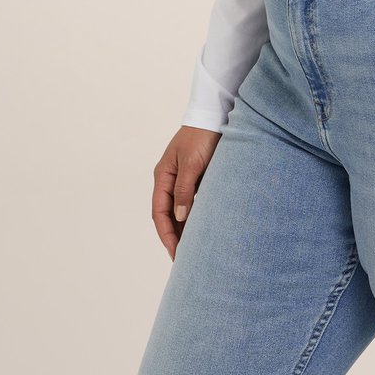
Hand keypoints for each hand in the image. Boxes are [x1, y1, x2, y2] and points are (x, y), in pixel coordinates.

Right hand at [151, 125, 221, 260]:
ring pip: (180, 210)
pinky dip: (194, 216)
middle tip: (184, 259)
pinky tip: (202, 228)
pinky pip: (192, 202)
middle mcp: (170, 179)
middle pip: (167, 215)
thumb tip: (179, 217)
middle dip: (173, 237)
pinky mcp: (196, 177)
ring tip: (193, 250)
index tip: (176, 253)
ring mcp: (182, 178)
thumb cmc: (202, 136)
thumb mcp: (192, 164)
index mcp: (163, 176)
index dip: (166, 235)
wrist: (215, 115)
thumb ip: (185, 190)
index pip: (159, 213)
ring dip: (184, 228)